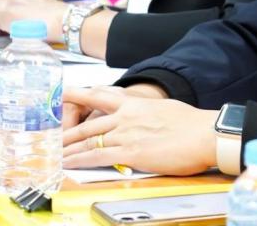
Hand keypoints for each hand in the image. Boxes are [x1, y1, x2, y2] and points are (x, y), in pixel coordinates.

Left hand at [61, 87, 216, 175]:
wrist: (204, 134)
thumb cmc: (192, 124)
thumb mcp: (165, 109)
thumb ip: (148, 113)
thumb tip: (146, 119)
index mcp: (135, 104)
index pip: (100, 96)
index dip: (80, 94)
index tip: (64, 93)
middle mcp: (126, 116)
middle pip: (88, 123)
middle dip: (68, 132)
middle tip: (52, 137)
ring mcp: (126, 134)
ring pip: (88, 140)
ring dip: (69, 149)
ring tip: (55, 154)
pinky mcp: (130, 152)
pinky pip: (97, 156)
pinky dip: (79, 161)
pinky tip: (69, 164)